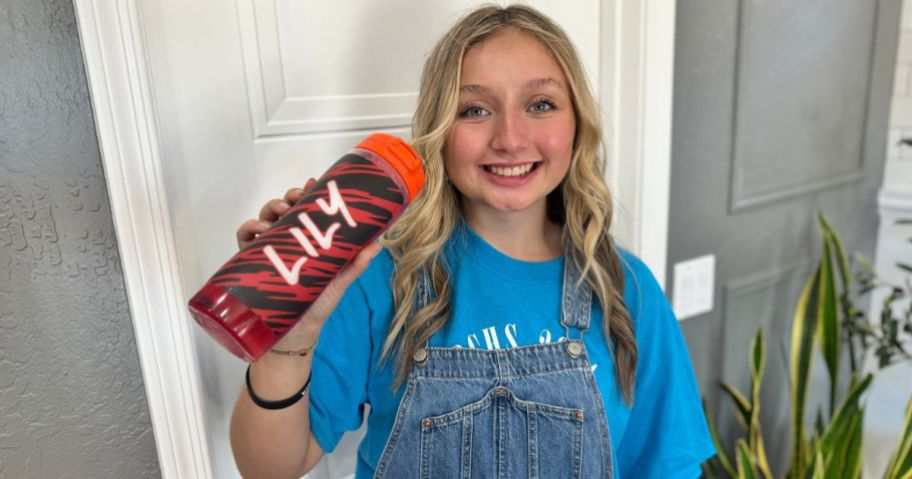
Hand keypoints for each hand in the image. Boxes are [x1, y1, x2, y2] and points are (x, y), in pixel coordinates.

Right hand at [236, 178, 382, 347]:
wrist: (297, 332)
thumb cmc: (319, 304)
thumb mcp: (340, 280)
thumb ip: (356, 263)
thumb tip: (378, 243)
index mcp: (309, 239)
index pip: (307, 210)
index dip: (308, 193)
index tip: (313, 183)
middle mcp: (288, 240)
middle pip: (285, 209)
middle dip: (289, 196)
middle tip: (295, 197)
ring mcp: (269, 249)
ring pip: (265, 218)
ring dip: (270, 208)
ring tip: (279, 211)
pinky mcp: (251, 262)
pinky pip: (244, 239)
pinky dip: (248, 228)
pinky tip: (258, 230)